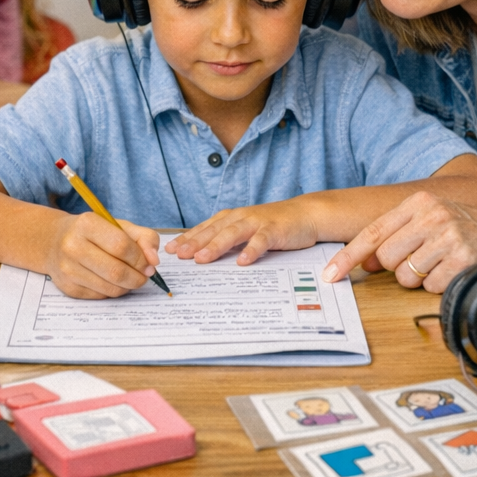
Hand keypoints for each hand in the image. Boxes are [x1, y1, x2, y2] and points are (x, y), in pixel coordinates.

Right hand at [45, 212, 160, 298]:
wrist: (54, 241)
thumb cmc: (93, 232)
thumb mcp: (118, 225)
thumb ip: (143, 237)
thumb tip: (154, 260)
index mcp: (87, 224)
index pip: (121, 246)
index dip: (140, 258)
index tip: (150, 264)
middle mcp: (73, 246)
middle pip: (116, 271)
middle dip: (138, 277)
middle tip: (145, 275)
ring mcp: (68, 269)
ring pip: (110, 288)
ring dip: (128, 286)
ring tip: (131, 277)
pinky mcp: (68, 287)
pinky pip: (101, 296)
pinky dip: (114, 291)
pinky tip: (114, 281)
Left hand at [164, 200, 318, 264]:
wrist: (305, 214)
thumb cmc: (273, 225)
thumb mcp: (247, 230)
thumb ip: (228, 240)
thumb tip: (203, 257)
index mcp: (232, 217)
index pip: (205, 228)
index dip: (187, 238)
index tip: (170, 250)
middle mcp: (241, 217)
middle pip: (214, 230)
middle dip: (195, 242)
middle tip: (178, 255)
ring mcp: (258, 222)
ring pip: (233, 233)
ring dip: (216, 245)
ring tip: (202, 259)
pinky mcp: (275, 229)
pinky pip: (261, 240)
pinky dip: (251, 250)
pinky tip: (243, 262)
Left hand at [321, 191, 476, 292]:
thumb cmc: (466, 229)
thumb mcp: (431, 220)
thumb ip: (398, 235)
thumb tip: (366, 262)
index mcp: (418, 203)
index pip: (373, 232)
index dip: (348, 256)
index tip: (330, 274)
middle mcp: (431, 216)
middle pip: (387, 259)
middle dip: (398, 269)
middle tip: (422, 261)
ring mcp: (447, 236)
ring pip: (407, 276)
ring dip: (420, 279)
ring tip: (442, 263)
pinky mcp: (462, 258)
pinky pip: (431, 286)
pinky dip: (440, 285)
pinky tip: (455, 270)